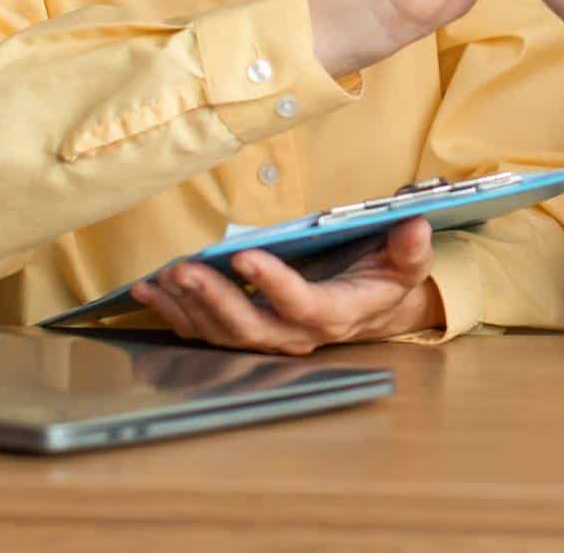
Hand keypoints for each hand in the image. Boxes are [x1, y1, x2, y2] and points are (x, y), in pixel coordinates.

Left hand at [128, 217, 442, 353]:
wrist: (375, 308)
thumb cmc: (386, 277)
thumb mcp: (408, 261)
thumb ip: (410, 248)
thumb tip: (414, 226)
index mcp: (337, 313)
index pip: (303, 305)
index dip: (274, 286)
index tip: (245, 256)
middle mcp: (298, 334)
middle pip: (250, 327)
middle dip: (214, 300)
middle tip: (185, 270)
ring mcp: (269, 338)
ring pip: (221, 333)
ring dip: (187, 308)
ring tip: (161, 277)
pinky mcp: (247, 333)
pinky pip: (206, 332)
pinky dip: (175, 314)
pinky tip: (149, 290)